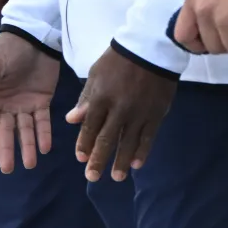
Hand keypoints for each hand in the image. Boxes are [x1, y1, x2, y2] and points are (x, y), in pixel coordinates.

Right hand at [0, 31, 58, 173]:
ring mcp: (24, 103)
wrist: (34, 35)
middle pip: (4, 130)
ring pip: (24, 129)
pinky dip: (43, 134)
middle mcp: (6, 103)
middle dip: (6, 149)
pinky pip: (42, 121)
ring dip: (26, 146)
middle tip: (8, 169)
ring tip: (30, 164)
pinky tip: (44, 147)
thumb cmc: (9, 47)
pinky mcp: (41, 101)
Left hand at [66, 45, 176, 181]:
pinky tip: (136, 165)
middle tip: (91, 177)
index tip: (80, 158)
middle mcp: (119, 109)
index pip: (90, 126)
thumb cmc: (117, 61)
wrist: (149, 50)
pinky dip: (141, 152)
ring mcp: (139, 114)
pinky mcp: (156, 115)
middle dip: (99, 159)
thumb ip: (85, 99)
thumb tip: (72, 119)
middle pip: (107, 139)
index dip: (84, 143)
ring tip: (115, 177)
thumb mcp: (95, 74)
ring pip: (128, 142)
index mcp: (101, 97)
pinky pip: (148, 137)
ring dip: (120, 161)